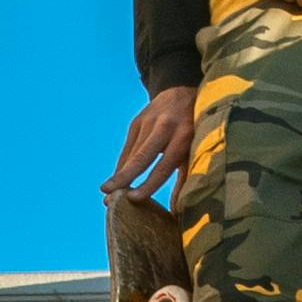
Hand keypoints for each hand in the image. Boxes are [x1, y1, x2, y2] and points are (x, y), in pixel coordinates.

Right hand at [110, 85, 190, 199]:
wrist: (181, 92)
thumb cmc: (192, 129)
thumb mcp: (194, 149)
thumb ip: (187, 177)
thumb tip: (178, 210)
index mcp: (183, 135)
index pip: (163, 165)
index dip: (149, 183)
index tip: (134, 199)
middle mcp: (164, 127)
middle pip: (142, 157)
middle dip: (124, 177)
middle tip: (108, 195)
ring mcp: (147, 122)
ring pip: (131, 153)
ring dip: (119, 175)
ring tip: (107, 195)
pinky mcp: (136, 122)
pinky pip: (128, 148)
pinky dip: (122, 165)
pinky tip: (115, 181)